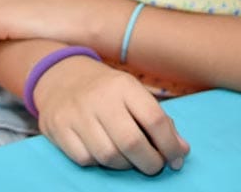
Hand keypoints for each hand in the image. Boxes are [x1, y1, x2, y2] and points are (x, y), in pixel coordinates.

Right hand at [33, 55, 189, 174]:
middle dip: (150, 162)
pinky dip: (99, 163)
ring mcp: (77, 113)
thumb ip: (157, 119)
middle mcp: (100, 97)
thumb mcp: (132, 92)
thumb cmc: (106, 90)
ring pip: (108, 156)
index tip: (176, 159)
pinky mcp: (59, 128)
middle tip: (155, 165)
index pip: (154, 118)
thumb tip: (181, 150)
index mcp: (124, 85)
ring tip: (130, 158)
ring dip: (125, 165)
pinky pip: (85, 159)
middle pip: (131, 142)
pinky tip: (104, 152)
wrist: (60, 76)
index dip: (170, 145)